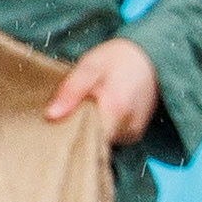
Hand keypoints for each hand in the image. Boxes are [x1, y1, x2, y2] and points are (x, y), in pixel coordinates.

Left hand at [44, 37, 161, 149]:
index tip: (54, 126)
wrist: (151, 58)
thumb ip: (71, 90)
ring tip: (86, 108)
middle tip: (66, 113)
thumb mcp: (90, 66)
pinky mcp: (134, 135)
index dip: (66, 135)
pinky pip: (111, 138)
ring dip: (90, 128)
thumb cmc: (119, 58)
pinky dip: (102, 128)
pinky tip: (99, 112)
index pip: (83, 141)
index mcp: (114, 110)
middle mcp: (126, 128)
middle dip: (76, 131)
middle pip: (91, 143)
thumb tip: (50, 116)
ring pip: (101, 141)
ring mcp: (132, 134)